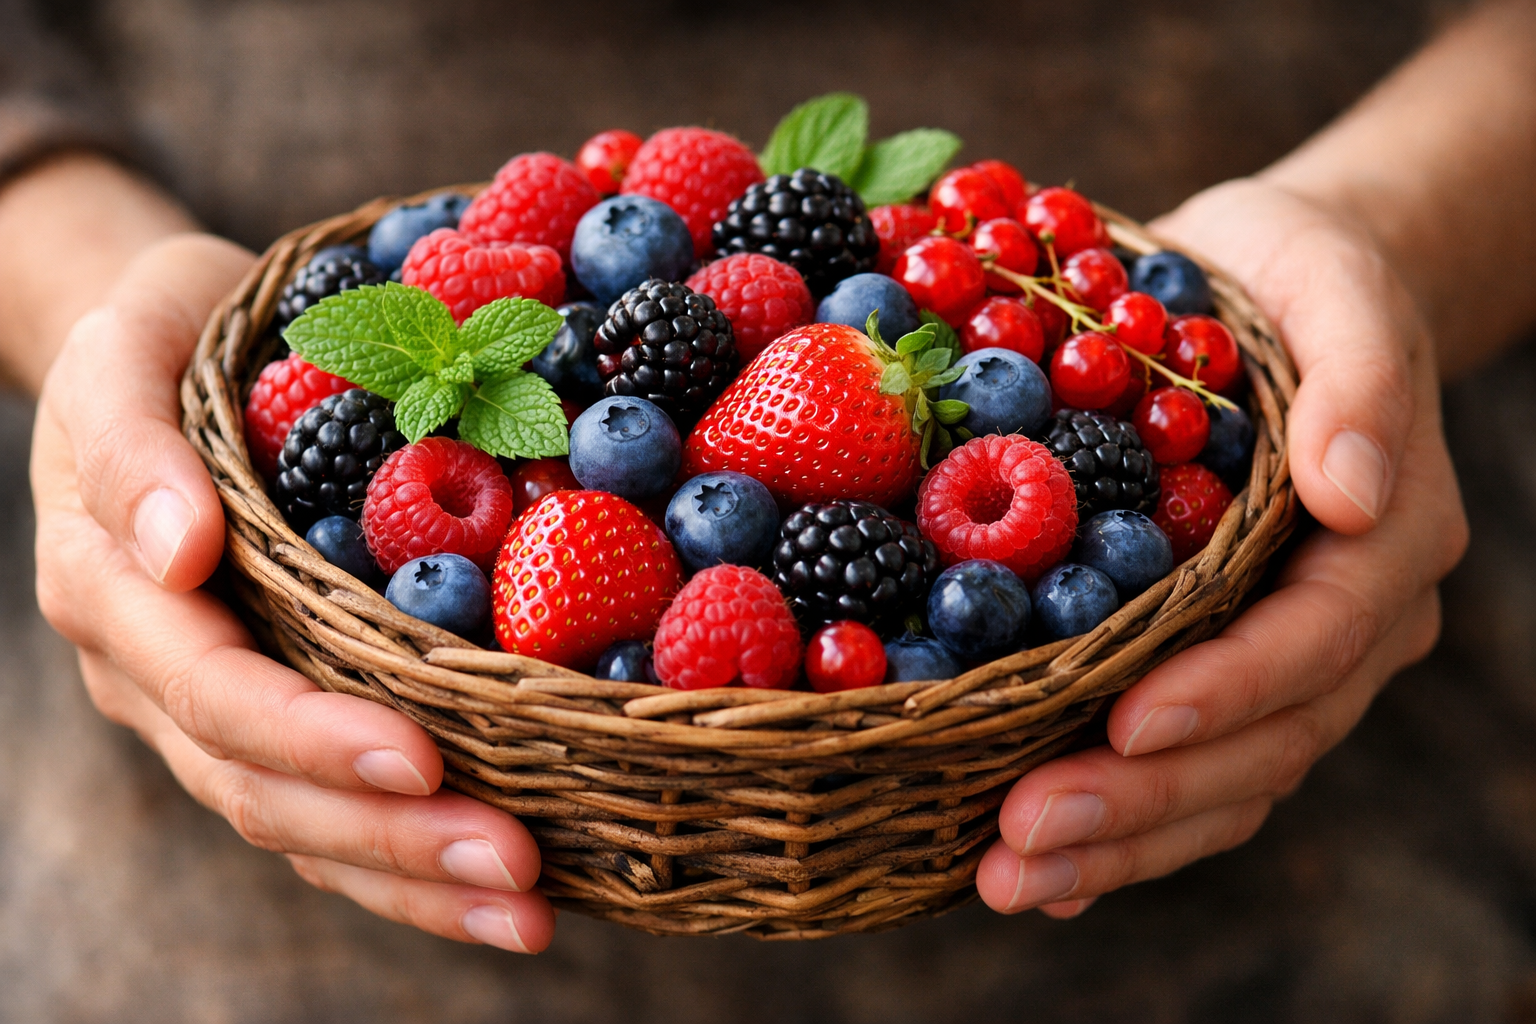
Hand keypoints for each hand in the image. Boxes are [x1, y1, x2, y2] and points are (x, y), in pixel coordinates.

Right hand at [30, 235, 555, 951]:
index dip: (311, 736)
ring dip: (414, 877)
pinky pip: (333, 807)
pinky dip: (411, 859)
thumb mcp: (124, 350)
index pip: (213, 692)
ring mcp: (213, 710)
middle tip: (518, 866)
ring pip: (302, 826)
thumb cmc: (162, 337)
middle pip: (266, 790)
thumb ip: (135, 446)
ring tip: (530, 910)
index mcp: (116, 593)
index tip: (421, 758)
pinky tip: (507, 887)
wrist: (165, 351)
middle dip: (391, 839)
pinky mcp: (274, 714)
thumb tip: (179, 548)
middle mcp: (159, 674)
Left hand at [975, 178, 1468, 917]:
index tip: (1128, 723)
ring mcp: (1286, 661)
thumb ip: (1360, 381)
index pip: (1316, 638)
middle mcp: (1346, 622)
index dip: (1229, 690)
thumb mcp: (1332, 287)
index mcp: (1385, 539)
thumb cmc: (1293, 281)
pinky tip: (1040, 872)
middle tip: (1023, 840)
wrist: (1273, 295)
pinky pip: (1185, 768)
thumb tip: (1356, 487)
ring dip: (1118, 842)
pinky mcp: (1222, 672)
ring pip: (1221, 781)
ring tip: (1007, 881)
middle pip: (1262, 742)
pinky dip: (1119, 827)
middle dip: (1145, 799)